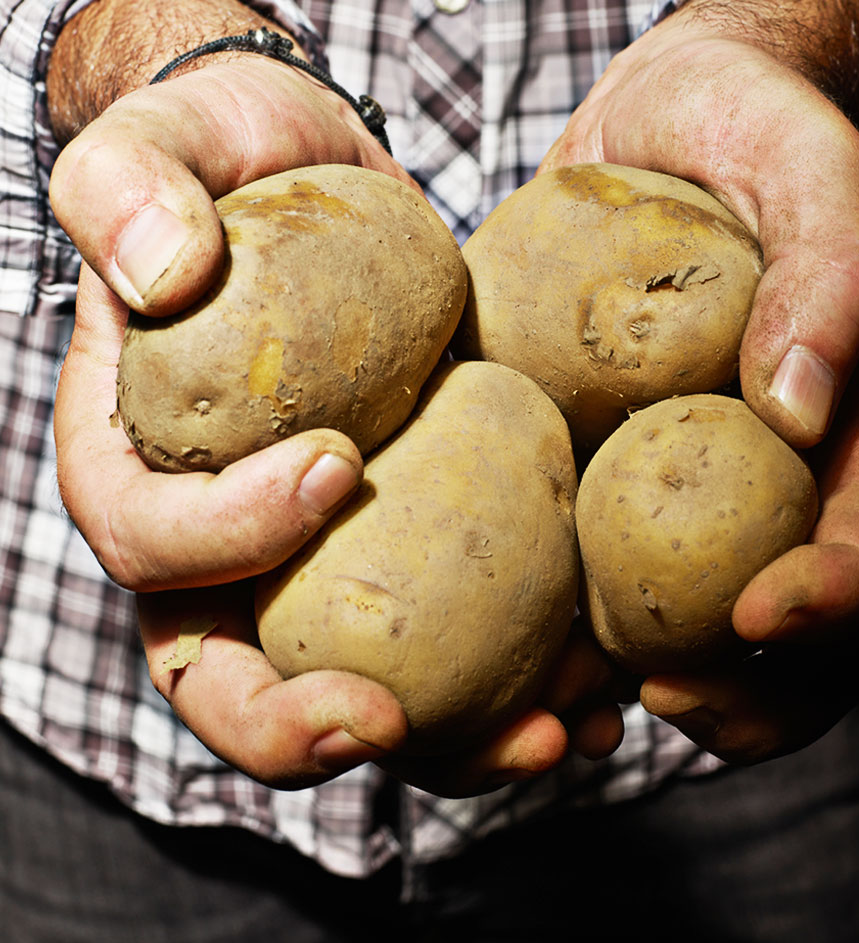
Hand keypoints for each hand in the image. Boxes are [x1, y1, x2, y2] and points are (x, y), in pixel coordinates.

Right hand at [51, 37, 618, 790]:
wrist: (330, 190)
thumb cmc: (238, 170)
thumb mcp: (166, 152)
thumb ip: (131, 192)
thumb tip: (159, 273)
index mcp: (143, 473)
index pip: (153, 544)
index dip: (229, 535)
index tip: (338, 466)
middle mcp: (224, 546)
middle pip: (229, 681)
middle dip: (301, 727)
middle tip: (389, 723)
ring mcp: (325, 563)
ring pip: (357, 693)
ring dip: (449, 742)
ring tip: (551, 734)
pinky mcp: (418, 548)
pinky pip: (456, 647)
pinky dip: (520, 688)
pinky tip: (594, 693)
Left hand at [540, 3, 858, 761]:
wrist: (663, 128)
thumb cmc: (743, 131)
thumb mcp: (800, 165)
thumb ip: (827, 271)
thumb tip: (800, 407)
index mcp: (856, 411)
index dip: (835, 589)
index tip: (757, 619)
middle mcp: (784, 468)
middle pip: (806, 614)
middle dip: (752, 683)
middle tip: (666, 694)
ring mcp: (704, 482)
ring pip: (710, 622)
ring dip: (664, 686)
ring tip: (589, 709)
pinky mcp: (623, 472)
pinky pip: (616, 572)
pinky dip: (582, 633)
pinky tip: (535, 656)